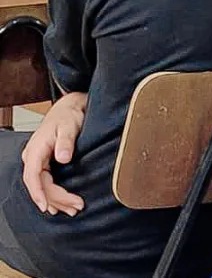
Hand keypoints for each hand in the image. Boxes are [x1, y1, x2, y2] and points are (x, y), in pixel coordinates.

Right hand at [21, 92, 86, 216]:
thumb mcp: (69, 126)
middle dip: (56, 199)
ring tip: (73, 209)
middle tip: (75, 207)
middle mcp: (33, 157)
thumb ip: (66, 142)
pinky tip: (61, 204)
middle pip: (40, 185)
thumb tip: (63, 158)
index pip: (32, 176)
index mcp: (35, 150)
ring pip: (43, 186)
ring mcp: (37, 161)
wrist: (68, 107)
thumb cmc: (68, 115)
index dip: (38, 193)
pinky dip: (55, 194)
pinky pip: (46, 183)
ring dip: (57, 200)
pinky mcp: (44, 163)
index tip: (46, 206)